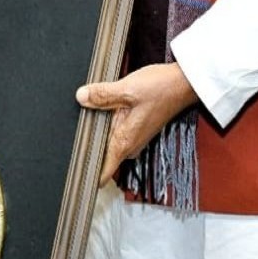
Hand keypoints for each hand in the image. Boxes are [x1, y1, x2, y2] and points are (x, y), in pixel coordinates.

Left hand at [76, 63, 198, 186]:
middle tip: (74, 131)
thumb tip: (80, 97)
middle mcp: (129, 145)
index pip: (103, 172)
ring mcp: (133, 137)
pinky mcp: (136, 128)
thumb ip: (102, 95)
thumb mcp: (127, 88)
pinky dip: (108, 122)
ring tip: (88, 115)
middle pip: (101, 155)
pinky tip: (103, 108)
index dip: (87, 174)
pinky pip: (115, 131)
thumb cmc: (162, 88)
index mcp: (124, 142)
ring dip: (98, 131)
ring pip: (107, 141)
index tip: (74, 172)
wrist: (183, 83)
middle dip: (88, 145)